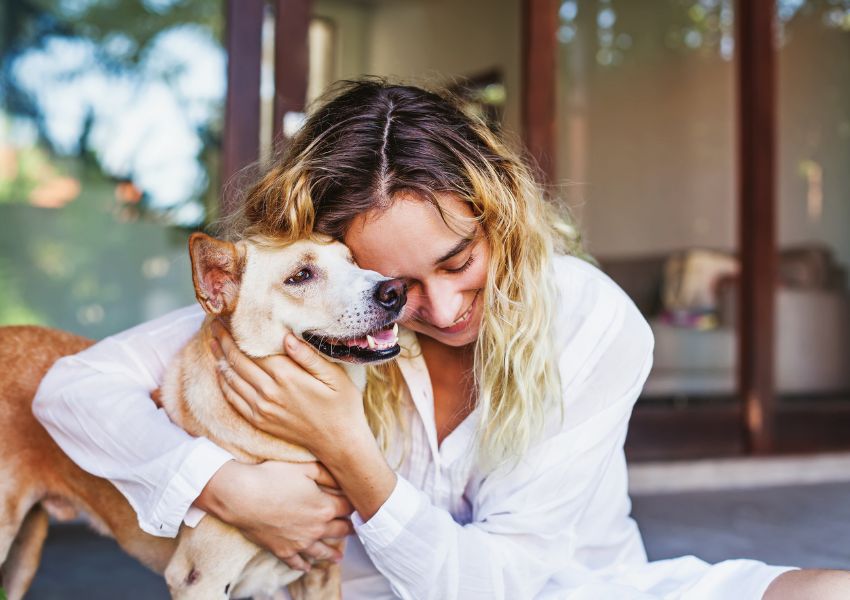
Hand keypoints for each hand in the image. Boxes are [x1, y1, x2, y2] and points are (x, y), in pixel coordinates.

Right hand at [195, 460, 353, 571]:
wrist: (243, 497)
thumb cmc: (273, 478)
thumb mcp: (304, 468)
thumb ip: (326, 473)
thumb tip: (342, 478)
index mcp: (325, 507)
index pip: (347, 507)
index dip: (353, 505)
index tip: (356, 504)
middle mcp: (317, 528)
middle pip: (340, 530)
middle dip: (348, 529)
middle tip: (353, 530)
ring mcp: (300, 543)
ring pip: (322, 551)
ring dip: (332, 553)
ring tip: (338, 557)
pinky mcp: (283, 551)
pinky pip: (297, 562)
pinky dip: (304, 565)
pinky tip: (307, 567)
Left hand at [209, 319, 371, 460]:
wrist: (339, 442)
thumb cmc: (342, 405)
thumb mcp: (334, 376)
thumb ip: (308, 356)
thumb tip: (286, 336)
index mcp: (287, 377)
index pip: (252, 349)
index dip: (237, 333)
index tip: (228, 317)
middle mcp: (269, 392)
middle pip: (237, 361)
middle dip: (223, 341)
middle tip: (214, 324)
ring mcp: (261, 409)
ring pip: (231, 379)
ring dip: (219, 359)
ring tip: (212, 341)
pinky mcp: (259, 421)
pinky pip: (233, 399)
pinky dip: (224, 382)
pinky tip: (221, 371)